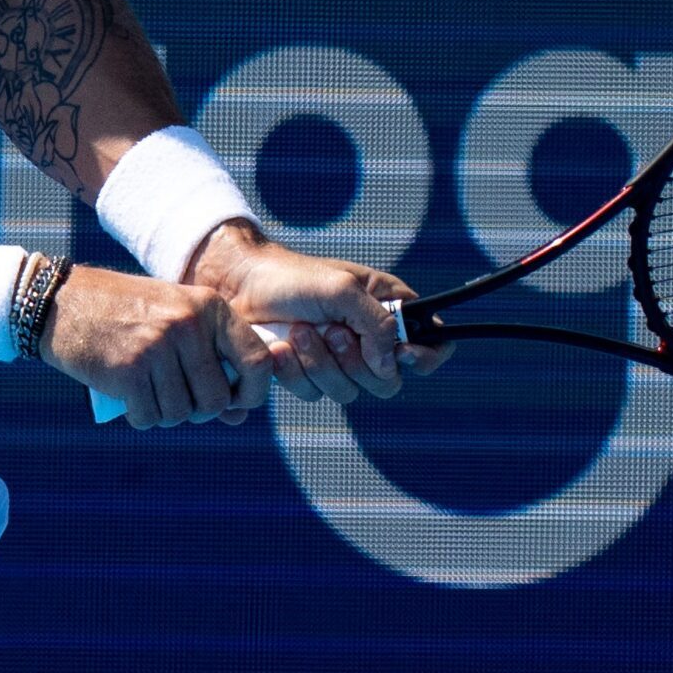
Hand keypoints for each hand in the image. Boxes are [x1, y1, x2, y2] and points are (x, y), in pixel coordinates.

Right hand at [37, 265, 272, 428]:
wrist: (64, 301)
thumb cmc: (129, 314)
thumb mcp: (177, 319)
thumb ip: (211, 361)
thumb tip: (239, 416)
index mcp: (209, 307)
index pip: (257, 360)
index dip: (253, 393)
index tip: (235, 403)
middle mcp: (188, 325)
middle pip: (217, 398)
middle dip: (200, 410)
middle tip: (178, 398)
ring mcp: (158, 348)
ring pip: (183, 413)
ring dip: (167, 414)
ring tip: (150, 392)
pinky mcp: (129, 372)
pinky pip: (150, 418)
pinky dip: (141, 416)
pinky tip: (131, 398)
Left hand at [189, 224, 453, 404]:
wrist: (239, 287)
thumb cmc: (294, 278)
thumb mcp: (342, 289)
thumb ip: (378, 324)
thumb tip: (391, 365)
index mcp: (388, 309)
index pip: (433, 342)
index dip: (427, 356)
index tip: (403, 354)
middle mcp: (369, 339)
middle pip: (388, 381)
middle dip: (356, 361)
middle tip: (332, 331)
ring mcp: (339, 360)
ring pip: (349, 392)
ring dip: (321, 364)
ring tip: (299, 333)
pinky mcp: (308, 375)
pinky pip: (314, 394)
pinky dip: (296, 372)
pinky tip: (279, 348)